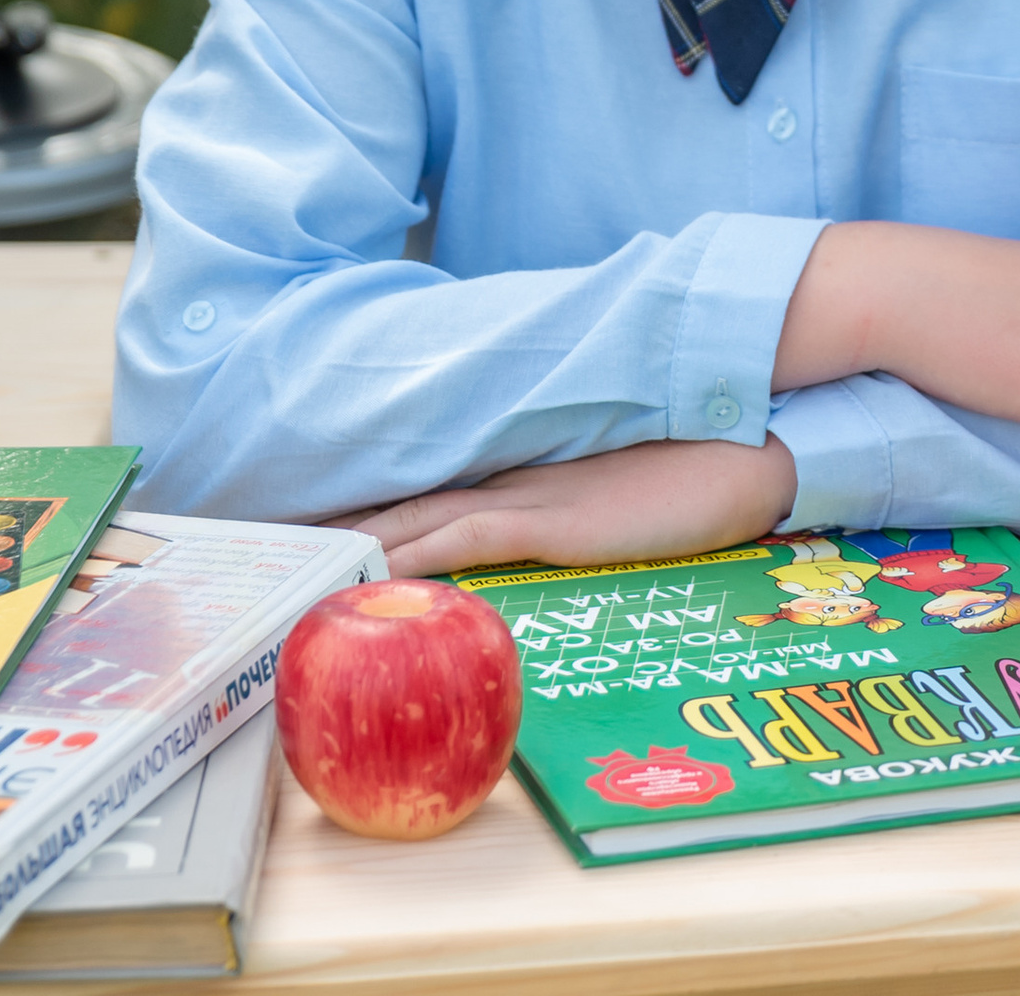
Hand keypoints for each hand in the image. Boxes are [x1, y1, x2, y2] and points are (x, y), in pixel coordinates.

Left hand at [340, 436, 797, 580]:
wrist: (745, 451)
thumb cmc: (694, 477)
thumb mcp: (615, 499)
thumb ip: (571, 513)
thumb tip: (540, 538)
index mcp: (522, 471)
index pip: (426, 489)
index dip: (368, 507)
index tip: (312, 528)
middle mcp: (510, 478)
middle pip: (405, 500)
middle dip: (340, 525)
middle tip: (274, 546)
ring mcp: (526, 495)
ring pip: (418, 516)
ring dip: (357, 540)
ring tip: (296, 562)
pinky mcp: (548, 520)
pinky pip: (464, 537)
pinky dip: (414, 553)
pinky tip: (373, 570)